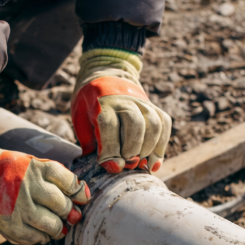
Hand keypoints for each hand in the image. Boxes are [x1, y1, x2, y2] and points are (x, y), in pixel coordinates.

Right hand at [0, 149, 89, 244]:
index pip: (69, 181)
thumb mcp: (20, 159)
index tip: (81, 196)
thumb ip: (44, 172)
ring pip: (53, 225)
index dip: (79, 191)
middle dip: (68, 211)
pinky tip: (38, 232)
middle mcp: (29, 187)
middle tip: (68, 214)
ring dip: (57, 228)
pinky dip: (40, 238)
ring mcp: (19, 209)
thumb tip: (71, 192)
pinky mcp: (9, 227)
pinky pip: (35, 238)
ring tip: (55, 226)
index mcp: (34, 167)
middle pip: (62, 205)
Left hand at [71, 48, 171, 173]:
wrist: (105, 77)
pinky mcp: (154, 107)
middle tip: (128, 164)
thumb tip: (104, 166)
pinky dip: (161, 146)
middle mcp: (124, 101)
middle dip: (133, 148)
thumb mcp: (80, 119)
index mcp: (102, 104)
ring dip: (149, 148)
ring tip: (141, 164)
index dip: (112, 150)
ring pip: (153, 124)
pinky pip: (164, 124)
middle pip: (135, 124)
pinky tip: (154, 163)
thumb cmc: (90, 104)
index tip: (115, 167)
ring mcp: (142, 103)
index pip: (109, 126)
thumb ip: (90, 140)